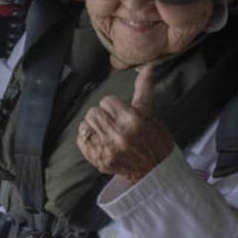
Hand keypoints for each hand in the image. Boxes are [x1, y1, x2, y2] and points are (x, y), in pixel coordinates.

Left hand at [77, 65, 173, 184]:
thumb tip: (148, 67)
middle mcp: (119, 136)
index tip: (121, 112)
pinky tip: (100, 140)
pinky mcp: (99, 160)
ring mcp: (108, 150)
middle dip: (102, 114)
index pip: (107, 101)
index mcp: (133, 121)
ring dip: (94, 126)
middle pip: (93, 112)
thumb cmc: (154, 139)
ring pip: (86, 125)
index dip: (113, 105)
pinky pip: (81, 141)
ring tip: (106, 131)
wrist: (156, 171)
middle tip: (112, 121)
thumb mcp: (150, 114)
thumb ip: (144, 90)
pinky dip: (88, 138)